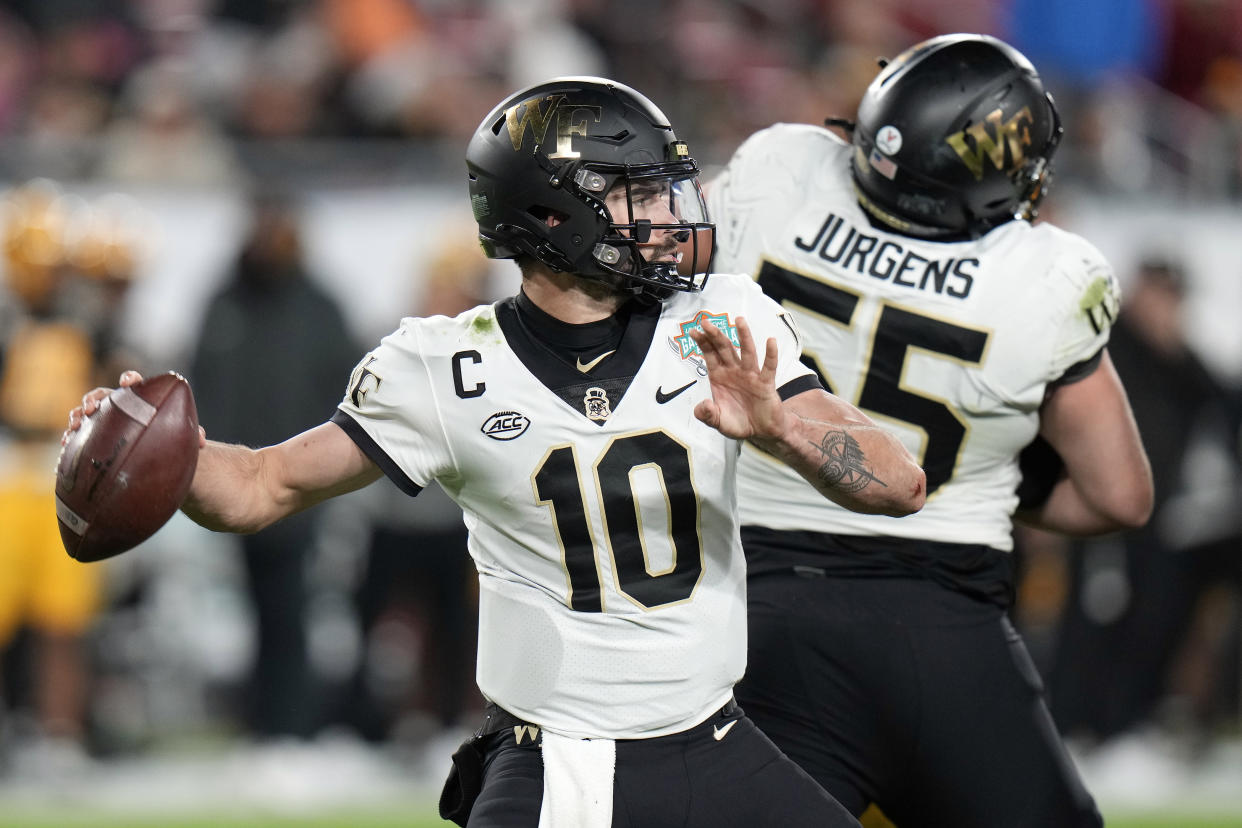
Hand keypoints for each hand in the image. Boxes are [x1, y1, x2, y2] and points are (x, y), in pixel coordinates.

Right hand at [63, 370, 207, 448]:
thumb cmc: (167, 437)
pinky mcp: (92, 434)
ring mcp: (102, 418)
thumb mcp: (178, 435)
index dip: (129, 378)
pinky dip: (71, 434)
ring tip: (76, 423)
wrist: (152, 452)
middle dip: (95, 397)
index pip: (133, 382)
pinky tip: (66, 442)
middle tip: (93, 407)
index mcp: (139, 399)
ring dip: (79, 413)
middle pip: (102, 394)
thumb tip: (201, 441)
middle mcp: (118, 405)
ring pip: (86, 410)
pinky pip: (78, 431)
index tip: (127, 382)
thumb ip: (190, 434)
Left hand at [689, 316, 793, 441]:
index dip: (703, 343)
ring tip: (739, 320)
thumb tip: (702, 406)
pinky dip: (771, 354)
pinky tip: (771, 341)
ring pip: (747, 352)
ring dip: (744, 336)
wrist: (761, 432)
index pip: (710, 355)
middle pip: (725, 349)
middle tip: (707, 322)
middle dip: (716, 335)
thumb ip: (707, 415)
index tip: (694, 331)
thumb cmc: (739, 422)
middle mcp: (734, 372)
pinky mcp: (766, 383)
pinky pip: (769, 367)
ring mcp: (751, 375)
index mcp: (720, 377)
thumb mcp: (718, 422)